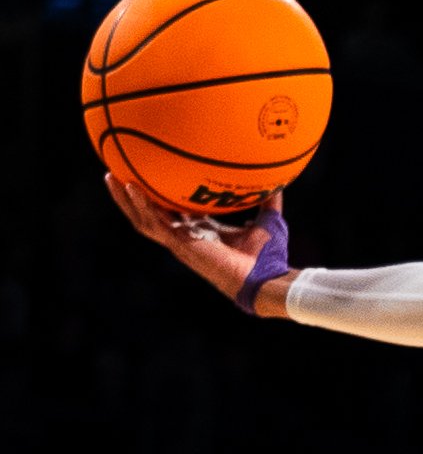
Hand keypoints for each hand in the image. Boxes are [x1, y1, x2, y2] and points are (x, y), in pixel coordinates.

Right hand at [106, 174, 284, 305]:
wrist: (265, 279)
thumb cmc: (268, 257)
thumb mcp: (269, 221)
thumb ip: (269, 201)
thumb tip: (280, 178)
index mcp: (202, 231)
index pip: (174, 212)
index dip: (162, 197)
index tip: (152, 176)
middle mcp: (187, 237)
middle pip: (150, 215)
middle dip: (132, 197)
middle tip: (116, 174)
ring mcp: (181, 243)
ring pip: (144, 220)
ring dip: (126, 200)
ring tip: (111, 177)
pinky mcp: (181, 246)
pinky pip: (154, 223)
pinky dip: (141, 205)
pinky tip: (131, 187)